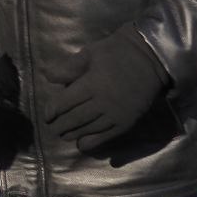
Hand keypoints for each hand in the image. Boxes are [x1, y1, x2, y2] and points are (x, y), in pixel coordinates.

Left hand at [43, 28, 168, 151]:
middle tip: (51, 127)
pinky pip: (107, 136)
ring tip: (63, 135)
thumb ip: (69, 67)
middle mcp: (103, 102)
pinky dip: (93, 142)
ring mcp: (116, 114)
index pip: (65, 102)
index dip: (53, 110)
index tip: (46, 115)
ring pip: (89, 129)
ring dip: (73, 134)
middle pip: (75, 118)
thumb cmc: (116, 52)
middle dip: (60, 125)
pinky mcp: (127, 122)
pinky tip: (82, 144)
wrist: (149, 59)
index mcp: (92, 84)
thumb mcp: (90, 53)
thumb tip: (48, 77)